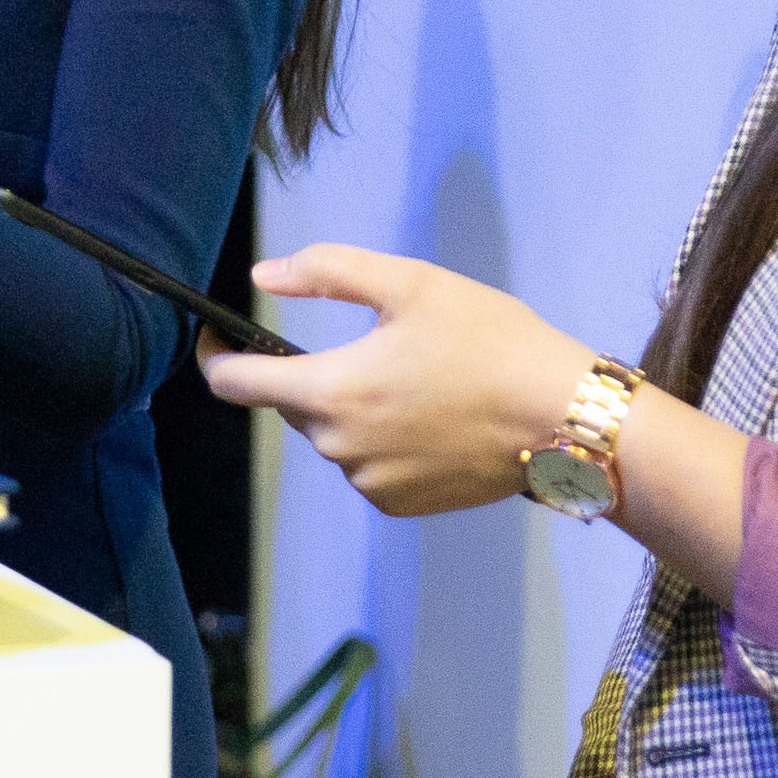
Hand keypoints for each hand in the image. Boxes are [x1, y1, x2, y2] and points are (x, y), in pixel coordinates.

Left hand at [199, 243, 586, 517]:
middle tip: (376, 345)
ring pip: (334, 436)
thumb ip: (326, 272)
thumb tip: (261, 276)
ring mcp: (369, 483)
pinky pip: (367, 466)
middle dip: (314, 375)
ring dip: (353, 408)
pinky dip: (382, 441)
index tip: (218, 335)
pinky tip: (430, 419)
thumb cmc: (491, 342)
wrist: (562, 418)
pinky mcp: (399, 505)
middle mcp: (339, 448)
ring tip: (417, 380)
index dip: (216, 356)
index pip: (235, 384)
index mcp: (332, 391)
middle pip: (293, 406)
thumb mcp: (410, 284)